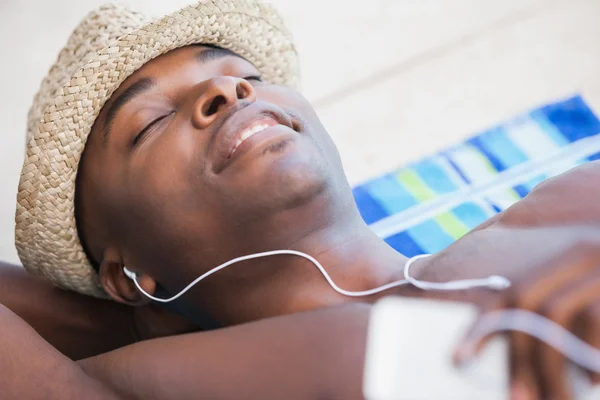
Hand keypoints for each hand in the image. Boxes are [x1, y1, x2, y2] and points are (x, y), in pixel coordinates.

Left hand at [454, 239, 599, 399]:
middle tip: (517, 399)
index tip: (458, 360)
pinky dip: (592, 357)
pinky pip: (596, 318)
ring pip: (555, 313)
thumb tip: (520, 366)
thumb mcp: (589, 296)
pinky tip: (595, 384)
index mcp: (561, 257)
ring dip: (552, 366)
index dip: (480, 325)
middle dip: (518, 355)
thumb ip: (556, 320)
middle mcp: (578, 252)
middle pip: (527, 303)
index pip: (510, 290)